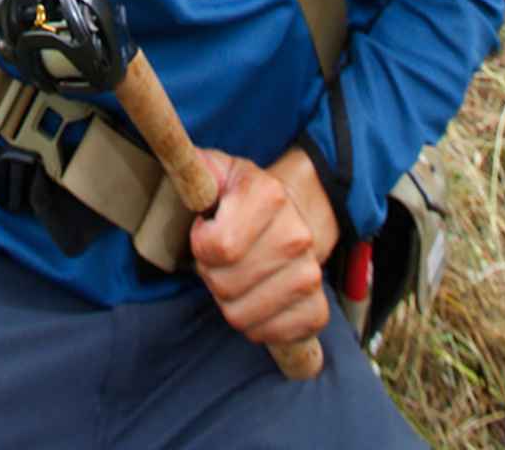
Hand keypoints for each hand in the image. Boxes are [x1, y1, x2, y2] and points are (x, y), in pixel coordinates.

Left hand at [189, 146, 337, 347]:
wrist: (293, 214)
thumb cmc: (243, 197)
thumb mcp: (219, 171)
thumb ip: (198, 169)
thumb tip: (187, 170)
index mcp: (270, 195)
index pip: (218, 246)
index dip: (201, 244)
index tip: (206, 231)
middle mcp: (297, 235)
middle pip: (225, 285)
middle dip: (211, 274)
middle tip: (219, 259)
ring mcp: (311, 275)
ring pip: (242, 316)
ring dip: (229, 301)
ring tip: (236, 276)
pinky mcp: (317, 310)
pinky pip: (270, 334)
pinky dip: (254, 324)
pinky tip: (255, 298)